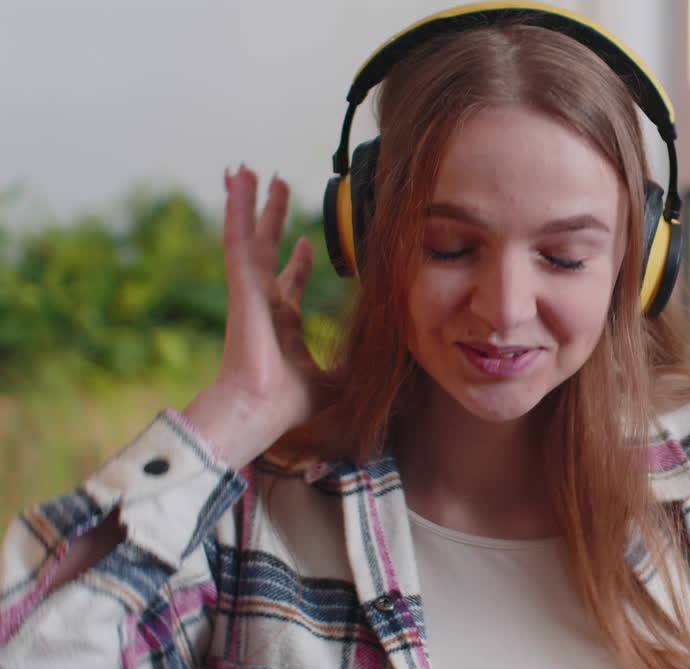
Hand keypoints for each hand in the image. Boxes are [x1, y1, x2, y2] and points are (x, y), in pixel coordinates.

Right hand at [183, 165, 328, 466]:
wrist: (261, 409)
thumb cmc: (292, 404)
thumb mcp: (336, 381)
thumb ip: (355, 368)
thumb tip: (385, 368)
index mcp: (283, 323)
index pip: (290, 282)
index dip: (299, 261)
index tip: (307, 241)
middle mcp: (265, 301)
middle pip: (268, 248)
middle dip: (273, 217)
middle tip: (278, 186)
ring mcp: (251, 290)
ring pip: (248, 235)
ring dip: (249, 202)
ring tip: (247, 170)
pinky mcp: (242, 283)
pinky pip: (238, 235)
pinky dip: (236, 205)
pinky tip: (237, 177)